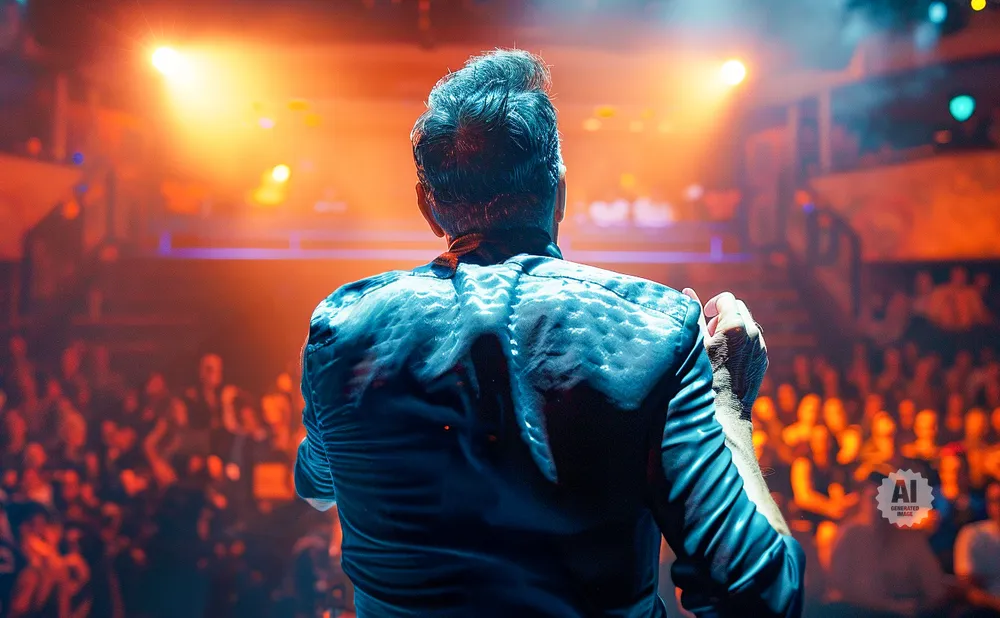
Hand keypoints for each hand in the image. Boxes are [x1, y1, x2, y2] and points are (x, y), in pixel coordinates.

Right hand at [683, 289, 767, 416]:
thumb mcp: (696, 343)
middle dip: (723, 315)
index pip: (726, 298)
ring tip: (717, 346)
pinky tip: (728, 358)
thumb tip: (687, 292)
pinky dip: (741, 341)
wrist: (725, 409)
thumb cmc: (704, 376)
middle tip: (709, 332)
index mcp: (735, 326)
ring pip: (747, 323)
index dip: (712, 303)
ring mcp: (761, 346)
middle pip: (738, 307)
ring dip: (732, 328)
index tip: (704, 315)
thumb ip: (694, 315)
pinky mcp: (763, 358)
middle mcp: (753, 333)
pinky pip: (754, 340)